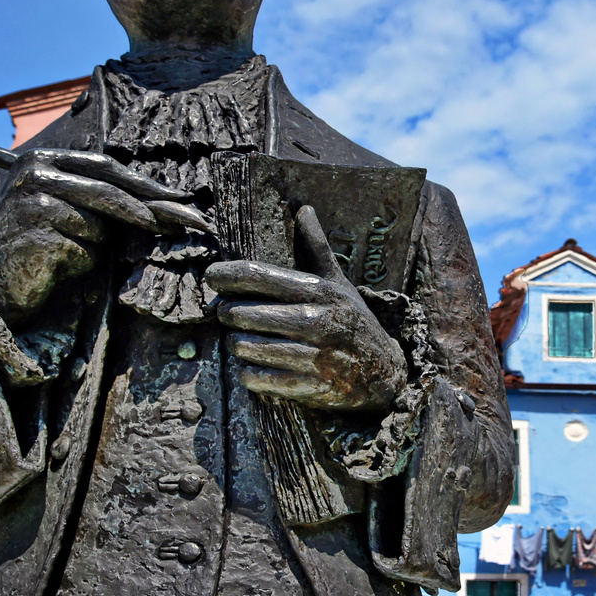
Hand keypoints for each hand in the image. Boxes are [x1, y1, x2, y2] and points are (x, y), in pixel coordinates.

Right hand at [0, 149, 210, 323]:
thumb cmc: (36, 242)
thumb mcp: (64, 205)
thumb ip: (99, 196)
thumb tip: (165, 201)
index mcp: (42, 159)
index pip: (105, 166)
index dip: (143, 184)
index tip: (177, 198)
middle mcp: (35, 174)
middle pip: (108, 193)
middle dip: (147, 212)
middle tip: (179, 224)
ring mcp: (33, 203)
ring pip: (98, 227)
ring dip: (93, 246)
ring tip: (63, 252)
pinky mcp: (36, 236)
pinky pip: (84, 252)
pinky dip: (79, 263)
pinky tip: (54, 265)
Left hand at [209, 205, 406, 413]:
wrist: (383, 374)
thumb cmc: (353, 322)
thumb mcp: (338, 283)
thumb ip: (316, 247)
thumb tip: (303, 208)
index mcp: (317, 291)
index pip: (255, 276)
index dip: (224, 275)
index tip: (212, 277)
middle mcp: (313, 321)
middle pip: (240, 313)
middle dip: (226, 313)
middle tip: (227, 313)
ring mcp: (310, 356)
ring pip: (242, 346)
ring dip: (236, 343)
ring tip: (243, 339)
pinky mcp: (305, 387)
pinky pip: (253, 377)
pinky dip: (248, 371)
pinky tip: (257, 364)